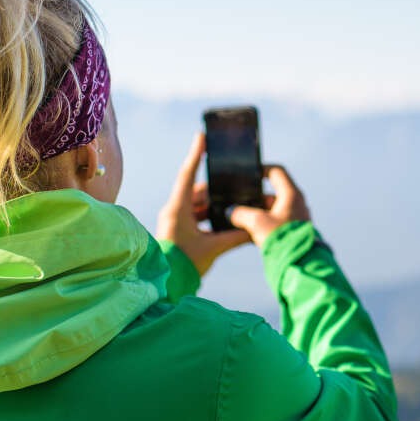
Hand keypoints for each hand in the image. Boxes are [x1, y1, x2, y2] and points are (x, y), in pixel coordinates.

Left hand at [156, 133, 251, 275]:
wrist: (164, 284)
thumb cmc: (184, 264)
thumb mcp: (212, 248)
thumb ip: (235, 236)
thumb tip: (255, 230)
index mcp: (178, 208)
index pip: (188, 175)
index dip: (196, 155)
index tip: (202, 136)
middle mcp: (173, 210)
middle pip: (197, 192)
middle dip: (216, 190)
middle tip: (233, 184)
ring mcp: (173, 221)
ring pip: (196, 205)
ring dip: (213, 205)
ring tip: (232, 205)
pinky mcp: (176, 231)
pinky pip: (194, 216)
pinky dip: (208, 216)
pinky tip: (223, 220)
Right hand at [228, 163, 311, 248]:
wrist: (301, 264)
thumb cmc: (282, 239)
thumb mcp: (257, 223)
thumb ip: (242, 214)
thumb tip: (231, 212)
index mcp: (291, 194)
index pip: (277, 172)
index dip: (261, 169)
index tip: (248, 174)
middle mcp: (296, 204)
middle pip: (272, 193)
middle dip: (254, 197)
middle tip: (238, 201)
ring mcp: (295, 218)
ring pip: (272, 209)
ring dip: (257, 213)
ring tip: (240, 218)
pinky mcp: (292, 232)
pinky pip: (275, 222)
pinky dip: (263, 224)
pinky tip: (249, 231)